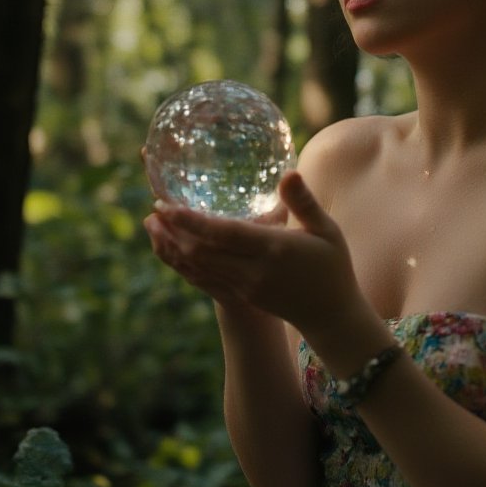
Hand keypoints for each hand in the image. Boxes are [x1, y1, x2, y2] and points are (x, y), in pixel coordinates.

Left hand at [143, 171, 364, 341]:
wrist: (330, 314)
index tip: (167, 204)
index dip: (192, 221)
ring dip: (172, 247)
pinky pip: (204, 281)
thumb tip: (288, 173)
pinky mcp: (241, 296)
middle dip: (173, 231)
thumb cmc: (332, 265)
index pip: (224, 234)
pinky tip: (171, 250)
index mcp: (275, 249)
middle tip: (154, 208)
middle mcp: (254, 271)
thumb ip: (304, 202)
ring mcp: (245, 287)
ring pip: (198, 268)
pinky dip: (183, 265)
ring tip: (152, 225)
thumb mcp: (327, 230)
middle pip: (203, 252)